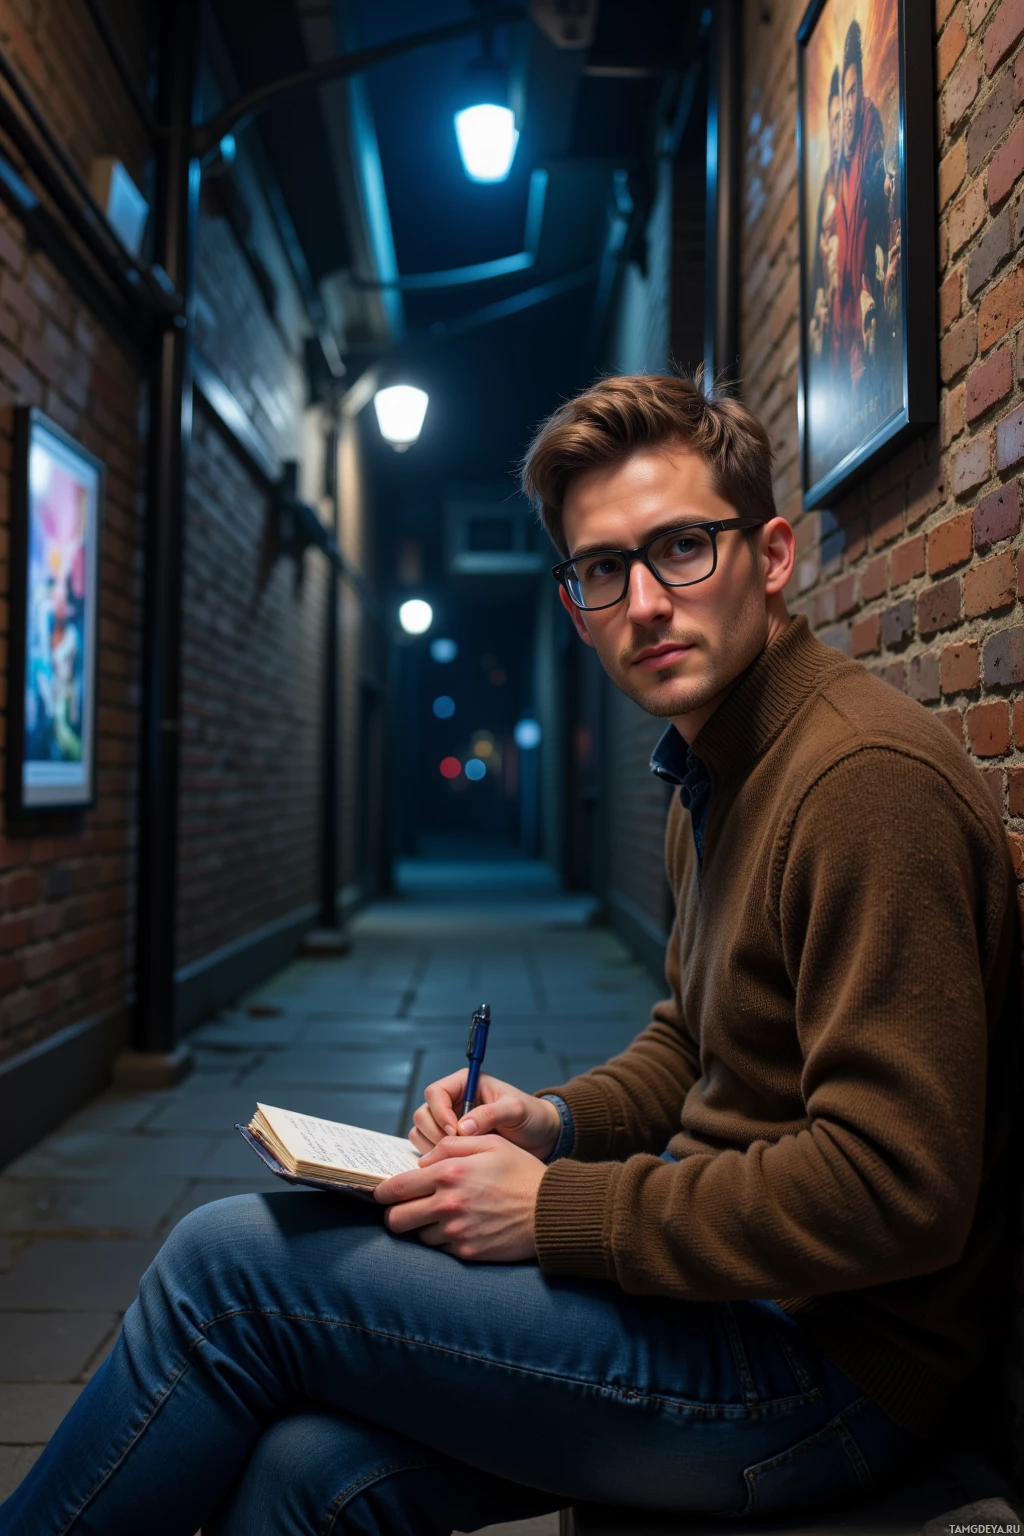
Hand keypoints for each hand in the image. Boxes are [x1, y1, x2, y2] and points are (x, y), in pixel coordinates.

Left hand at [375, 1133, 546, 1261]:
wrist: (551, 1211)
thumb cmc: (521, 1172)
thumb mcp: (489, 1144)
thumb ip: (451, 1146)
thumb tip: (423, 1161)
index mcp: (449, 1174)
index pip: (396, 1188)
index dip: (383, 1192)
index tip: (383, 1194)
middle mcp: (448, 1204)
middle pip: (396, 1219)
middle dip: (395, 1214)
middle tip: (406, 1209)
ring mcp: (457, 1232)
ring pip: (418, 1236)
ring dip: (424, 1227)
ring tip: (443, 1216)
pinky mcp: (468, 1253)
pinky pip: (441, 1249)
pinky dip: (444, 1240)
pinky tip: (461, 1228)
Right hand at [410, 1068, 561, 1160]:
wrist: (542, 1139)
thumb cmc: (532, 1117)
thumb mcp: (516, 1110)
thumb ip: (491, 1114)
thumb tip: (462, 1128)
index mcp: (465, 1084)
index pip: (435, 1092)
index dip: (439, 1112)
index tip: (454, 1131)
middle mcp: (452, 1102)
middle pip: (423, 1114)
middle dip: (435, 1133)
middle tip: (458, 1147)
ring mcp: (449, 1124)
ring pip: (421, 1132)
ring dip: (433, 1147)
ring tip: (460, 1156)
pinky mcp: (451, 1144)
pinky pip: (429, 1150)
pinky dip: (436, 1159)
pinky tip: (458, 1164)